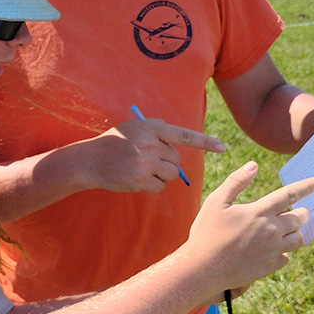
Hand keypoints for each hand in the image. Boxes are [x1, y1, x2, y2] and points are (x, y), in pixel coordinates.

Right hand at [77, 119, 225, 193]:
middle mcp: (151, 144)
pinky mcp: (140, 180)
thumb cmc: (114, 142)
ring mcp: (146, 163)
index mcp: (151, 128)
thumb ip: (155, 128)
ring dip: (161, 175)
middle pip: (177, 159)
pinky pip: (160, 187)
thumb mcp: (133, 127)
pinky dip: (151, 186)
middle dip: (166, 161)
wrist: (90, 160)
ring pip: (171, 174)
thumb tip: (176, 135)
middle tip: (146, 160)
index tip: (223, 148)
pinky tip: (136, 179)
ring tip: (141, 169)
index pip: (184, 136)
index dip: (206, 143)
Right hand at [186, 161, 313, 294]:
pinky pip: (286, 257)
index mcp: (259, 212)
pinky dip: (283, 251)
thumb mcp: (216, 201)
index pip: (289, 195)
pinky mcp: (269, 266)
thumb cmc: (207, 232)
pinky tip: (273, 249)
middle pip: (298, 218)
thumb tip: (253, 165)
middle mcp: (270, 230)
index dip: (306, 187)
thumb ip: (236, 181)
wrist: (204, 267)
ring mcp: (272, 250)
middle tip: (299, 211)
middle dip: (302, 212)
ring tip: (288, 230)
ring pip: (297, 239)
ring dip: (296, 232)